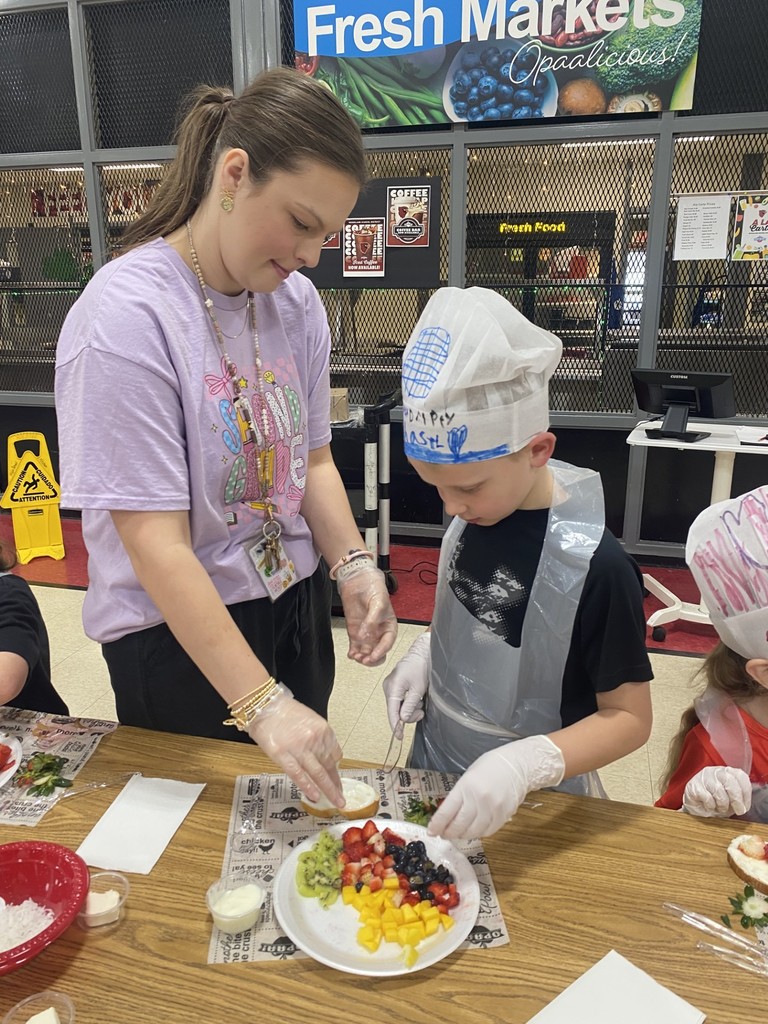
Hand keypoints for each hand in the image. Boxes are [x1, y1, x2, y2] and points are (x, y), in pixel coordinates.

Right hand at [247, 685, 343, 805]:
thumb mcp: (310, 720)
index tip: (337, 779)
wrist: (263, 705)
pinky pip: (299, 774)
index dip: (337, 769)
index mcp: (323, 729)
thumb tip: (324, 757)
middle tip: (341, 797)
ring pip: (319, 773)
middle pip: (329, 766)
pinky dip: (308, 787)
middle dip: (336, 784)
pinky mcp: (282, 755)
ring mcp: (299, 747)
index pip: (335, 754)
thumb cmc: (284, 711)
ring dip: (329, 790)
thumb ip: (319, 738)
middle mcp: (314, 738)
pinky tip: (315, 796)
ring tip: (335, 802)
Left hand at [336, 561, 397, 665]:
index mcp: (389, 627)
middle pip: (378, 652)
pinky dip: (353, 652)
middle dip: (371, 658)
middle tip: (364, 659)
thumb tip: (365, 636)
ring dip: (362, 657)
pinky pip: (355, 647)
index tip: (373, 656)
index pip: (387, 644)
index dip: (381, 652)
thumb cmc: (374, 589)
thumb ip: (372, 621)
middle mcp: (378, 632)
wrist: (359, 581)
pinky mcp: (355, 632)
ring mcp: (366, 633)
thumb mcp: (378, 604)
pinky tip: (351, 654)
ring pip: (366, 652)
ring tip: (356, 655)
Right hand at [382, 632, 430, 738]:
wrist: (422, 653)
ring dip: (410, 708)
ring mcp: (391, 685)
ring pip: (399, 706)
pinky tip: (416, 698)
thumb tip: (402, 719)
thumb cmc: (421, 666)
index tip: (399, 736)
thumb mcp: (418, 689)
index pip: (392, 712)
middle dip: (409, 714)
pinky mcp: (395, 685)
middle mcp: (388, 687)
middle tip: (421, 712)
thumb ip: (410, 706)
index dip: (396, 726)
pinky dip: (408, 702)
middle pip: (395, 710)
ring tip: (421, 701)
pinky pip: (400, 700)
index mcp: (393, 687)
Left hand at [428, 735, 564, 838]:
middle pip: (459, 825)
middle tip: (443, 834)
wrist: (517, 765)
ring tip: (457, 834)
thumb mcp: (468, 776)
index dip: (437, 825)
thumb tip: (447, 816)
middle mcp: (479, 799)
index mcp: (466, 786)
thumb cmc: (490, 766)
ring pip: (473, 832)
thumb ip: (459, 795)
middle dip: (448, 832)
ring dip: (462, 835)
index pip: (447, 811)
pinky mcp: (504, 816)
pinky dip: (478, 834)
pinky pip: (488, 831)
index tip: (431, 832)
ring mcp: (493, 809)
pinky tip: (473, 831)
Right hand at [682, 766, 751, 817]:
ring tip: (720, 808)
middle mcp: (716, 771)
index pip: (741, 776)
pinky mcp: (693, 785)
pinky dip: (710, 805)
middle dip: (736, 799)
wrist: (697, 806)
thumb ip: (739, 798)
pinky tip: (709, 806)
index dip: (745, 793)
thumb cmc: (716, 802)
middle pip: (730, 781)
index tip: (745, 806)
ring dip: (722, 804)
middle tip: (738, 811)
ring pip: (718, 790)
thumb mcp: (731, 800)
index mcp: (728, 772)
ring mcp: (704, 776)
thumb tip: (743, 806)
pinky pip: (706, 796)